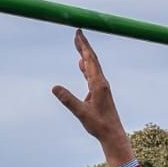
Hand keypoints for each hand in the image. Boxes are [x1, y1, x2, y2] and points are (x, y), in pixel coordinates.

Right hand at [52, 30, 134, 166]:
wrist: (113, 134)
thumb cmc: (99, 125)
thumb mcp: (81, 112)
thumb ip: (68, 100)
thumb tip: (55, 87)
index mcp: (98, 84)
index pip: (90, 59)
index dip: (83, 45)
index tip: (78, 33)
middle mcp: (101, 82)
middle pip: (92, 59)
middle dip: (84, 45)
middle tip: (77, 32)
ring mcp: (102, 87)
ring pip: (93, 66)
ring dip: (85, 54)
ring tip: (78, 45)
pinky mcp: (100, 93)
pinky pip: (92, 75)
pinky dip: (86, 67)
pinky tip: (82, 65)